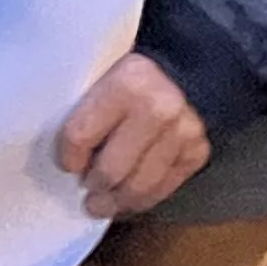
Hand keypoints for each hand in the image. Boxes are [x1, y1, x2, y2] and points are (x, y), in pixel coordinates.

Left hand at [55, 51, 209, 219]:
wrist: (194, 62)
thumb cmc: (140, 71)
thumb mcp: (108, 71)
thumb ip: (89, 107)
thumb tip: (73, 159)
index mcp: (127, 84)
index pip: (80, 135)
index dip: (68, 157)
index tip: (68, 163)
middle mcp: (158, 111)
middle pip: (110, 171)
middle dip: (93, 185)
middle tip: (88, 187)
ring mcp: (182, 135)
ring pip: (138, 188)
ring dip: (115, 201)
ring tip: (103, 203)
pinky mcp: (198, 153)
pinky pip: (163, 190)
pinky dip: (142, 200)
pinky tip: (129, 198)